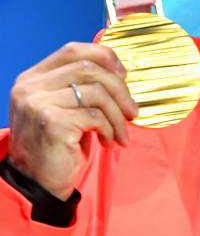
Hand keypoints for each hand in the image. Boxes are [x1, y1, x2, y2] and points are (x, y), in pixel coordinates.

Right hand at [8, 42, 137, 199]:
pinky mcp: (50, 122)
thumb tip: (121, 71)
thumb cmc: (59, 144)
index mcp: (33, 78)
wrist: (37, 186)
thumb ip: (82, 85)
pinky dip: (110, 129)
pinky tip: (109, 141)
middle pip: (89, 68)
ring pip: (96, 93)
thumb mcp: (66, 107)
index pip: (73, 50)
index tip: (124, 75)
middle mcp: (31, 87)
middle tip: (132, 110)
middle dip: (119, 89)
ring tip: (121, 133)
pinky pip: (95, 116)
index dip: (103, 57)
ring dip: (117, 115)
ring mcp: (38, 103)